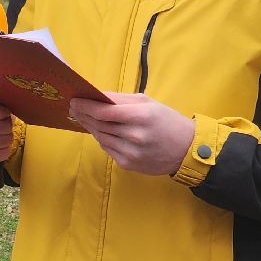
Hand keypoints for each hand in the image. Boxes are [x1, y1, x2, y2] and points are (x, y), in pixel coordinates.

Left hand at [69, 92, 194, 175]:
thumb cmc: (166, 121)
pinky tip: (100, 132)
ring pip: (100, 137)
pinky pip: (107, 149)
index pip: (103, 111)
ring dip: (90, 127)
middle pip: (99, 124)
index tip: (74, 101)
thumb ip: (120, 99)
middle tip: (73, 108)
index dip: (85, 106)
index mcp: (141, 116)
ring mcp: (130, 152)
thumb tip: (95, 96)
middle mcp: (135, 135)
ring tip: (84, 118)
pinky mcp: (128, 164)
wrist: (187, 149)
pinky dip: (101, 139)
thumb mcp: (148, 103)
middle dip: (83, 115)